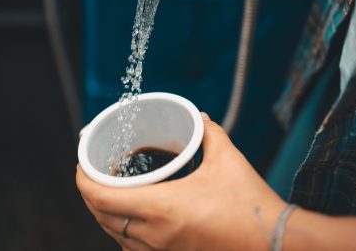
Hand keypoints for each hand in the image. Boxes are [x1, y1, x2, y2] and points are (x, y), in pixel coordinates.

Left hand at [76, 114, 285, 250]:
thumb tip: (200, 118)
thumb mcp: (227, 159)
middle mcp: (155, 236)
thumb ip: (210, 133)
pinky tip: (131, 217)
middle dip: (89, 194)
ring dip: (104, 213)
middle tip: (92, 172)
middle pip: (102, 217)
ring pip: (115, 235)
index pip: (102, 198)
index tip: (80, 163)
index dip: (83, 181)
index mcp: (162, 208)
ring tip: (107, 191)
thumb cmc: (249, 204)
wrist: (275, 245)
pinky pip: (132, 248)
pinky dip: (121, 230)